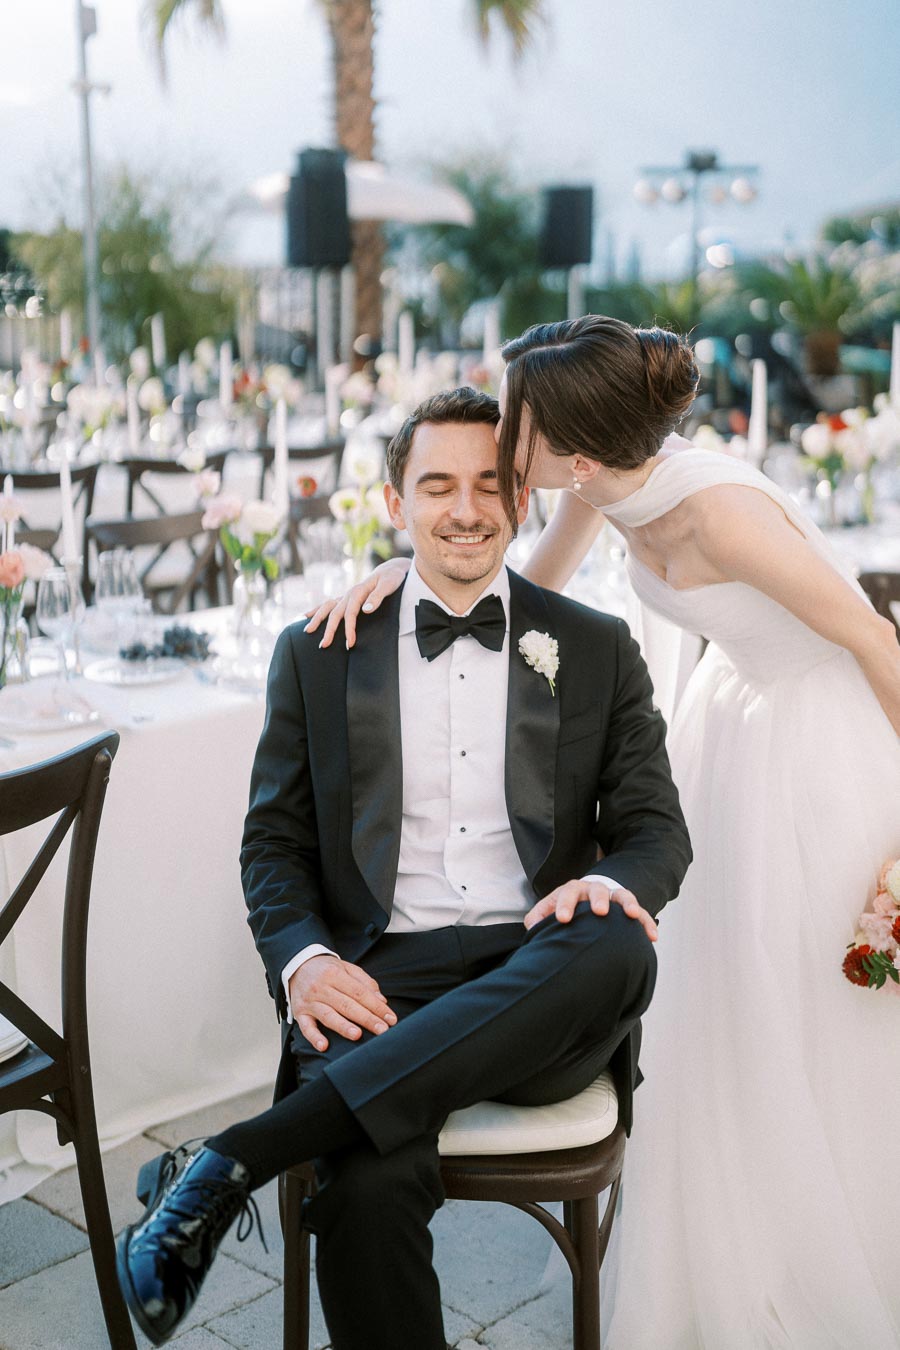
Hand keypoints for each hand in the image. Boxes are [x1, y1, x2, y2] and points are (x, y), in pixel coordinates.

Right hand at [289, 955, 397, 1050]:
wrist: (297, 965)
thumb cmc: (327, 969)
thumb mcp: (346, 968)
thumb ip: (365, 982)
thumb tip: (381, 1000)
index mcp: (335, 974)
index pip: (360, 993)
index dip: (376, 1006)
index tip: (390, 1018)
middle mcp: (321, 987)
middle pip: (347, 1005)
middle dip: (366, 1018)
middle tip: (382, 1030)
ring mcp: (310, 1001)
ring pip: (328, 1015)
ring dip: (342, 1026)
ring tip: (357, 1035)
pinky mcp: (299, 1012)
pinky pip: (306, 1027)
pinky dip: (314, 1037)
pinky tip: (324, 1046)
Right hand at [305, 558, 410, 648]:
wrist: (391, 569)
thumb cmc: (392, 577)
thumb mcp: (388, 585)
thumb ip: (377, 597)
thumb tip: (365, 610)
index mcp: (358, 591)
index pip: (350, 613)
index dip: (349, 629)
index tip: (349, 644)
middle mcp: (349, 593)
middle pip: (335, 613)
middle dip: (329, 630)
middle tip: (324, 646)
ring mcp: (346, 596)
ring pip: (327, 608)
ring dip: (317, 619)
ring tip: (307, 631)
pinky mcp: (346, 598)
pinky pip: (328, 605)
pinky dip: (316, 610)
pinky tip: (306, 616)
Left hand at [524, 880, 657, 941]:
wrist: (585, 902)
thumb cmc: (565, 910)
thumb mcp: (548, 911)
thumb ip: (538, 919)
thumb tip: (534, 928)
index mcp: (572, 890)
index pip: (568, 893)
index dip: (565, 905)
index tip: (563, 919)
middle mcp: (593, 890)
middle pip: (596, 889)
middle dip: (598, 899)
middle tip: (599, 911)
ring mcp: (613, 897)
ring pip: (622, 895)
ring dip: (628, 903)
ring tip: (632, 915)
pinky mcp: (628, 908)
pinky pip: (640, 914)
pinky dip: (646, 923)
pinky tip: (652, 937)